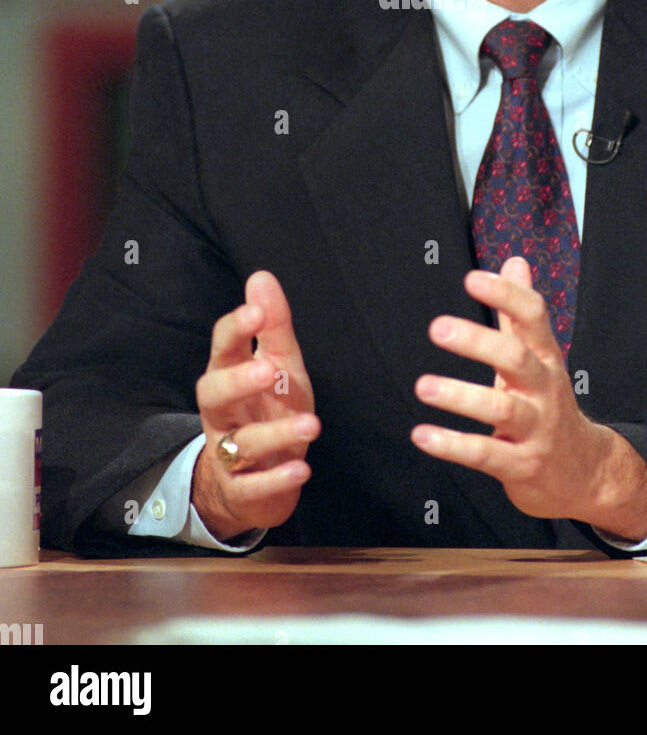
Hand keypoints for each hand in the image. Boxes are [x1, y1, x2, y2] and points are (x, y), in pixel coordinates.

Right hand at [193, 269, 318, 539]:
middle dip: (237, 381)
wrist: (251, 482)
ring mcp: (229, 454)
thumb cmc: (267, 409)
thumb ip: (272, 325)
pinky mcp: (243, 490)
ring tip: (313, 424)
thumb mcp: (278, 364)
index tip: (256, 312)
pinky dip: (277, 479)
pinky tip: (302, 469)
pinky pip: (253, 487)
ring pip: (240, 443)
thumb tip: (261, 276)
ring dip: (275, 434)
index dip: (236, 329)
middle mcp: (223, 414)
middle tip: (268, 370)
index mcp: (228, 375)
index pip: (222, 348)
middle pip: (213, 394)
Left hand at [411, 256, 646, 537]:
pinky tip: (423, 436)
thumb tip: (514, 261)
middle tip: (438, 327)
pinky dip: (453, 446)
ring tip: (423, 385)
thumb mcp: (540, 357)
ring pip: (502, 408)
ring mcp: (537, 429)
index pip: (534, 317)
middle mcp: (544, 389)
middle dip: (479, 341)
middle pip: (517, 358)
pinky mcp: (522, 465)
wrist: (585, 472)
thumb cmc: (548, 405)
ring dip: (461, 396)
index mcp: (546, 357)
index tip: (473, 278)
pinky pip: (486, 454)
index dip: (506, 295)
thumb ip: (520, 313)